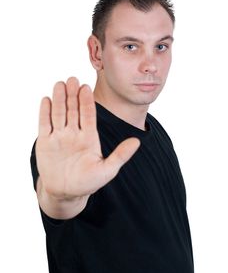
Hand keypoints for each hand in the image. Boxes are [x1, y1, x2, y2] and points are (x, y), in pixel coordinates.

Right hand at [36, 77, 139, 201]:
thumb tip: (137, 141)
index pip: (88, 114)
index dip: (87, 101)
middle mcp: (74, 133)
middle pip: (73, 110)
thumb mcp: (107, 170)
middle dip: (72, 95)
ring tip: (60, 84)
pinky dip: (45, 112)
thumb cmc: (87, 183)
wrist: (65, 193)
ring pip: (59, 113)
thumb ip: (121, 155)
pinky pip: (44, 124)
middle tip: (72, 79)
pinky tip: (46, 99)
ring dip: (59, 99)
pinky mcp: (45, 142)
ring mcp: (59, 136)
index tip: (86, 87)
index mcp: (89, 137)